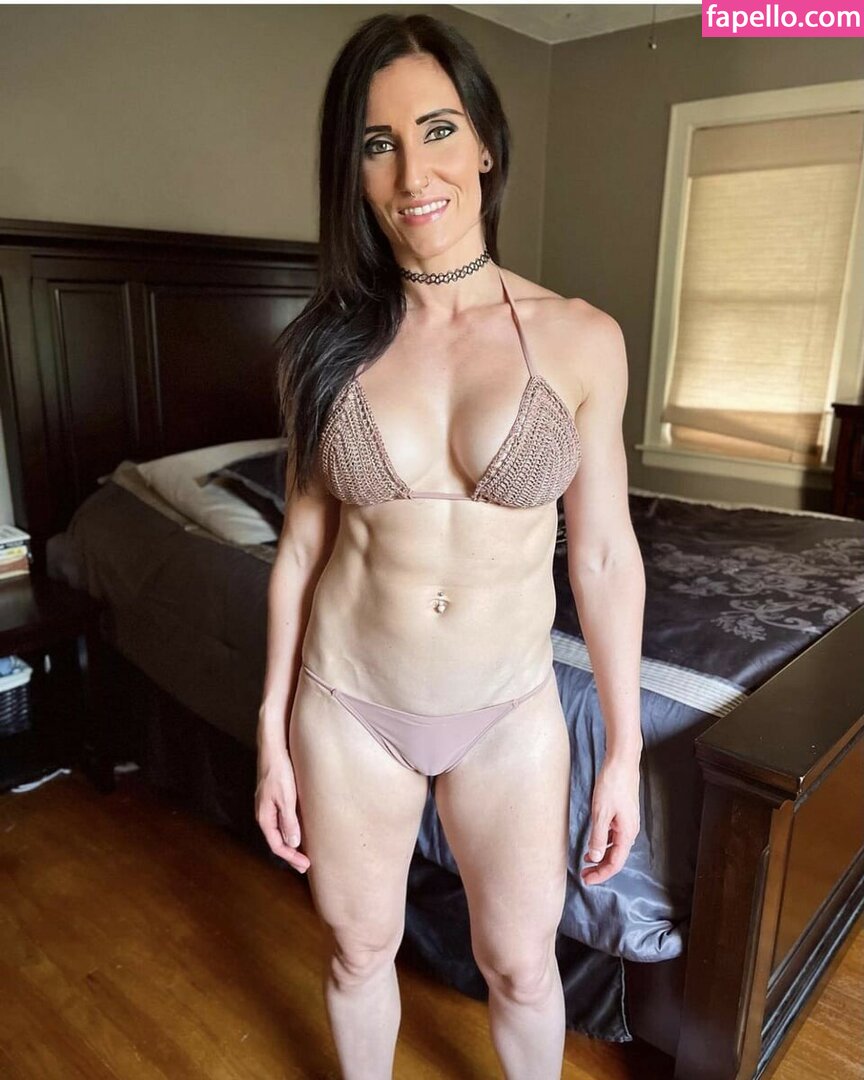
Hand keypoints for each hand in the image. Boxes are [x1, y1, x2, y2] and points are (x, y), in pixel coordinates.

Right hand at [255, 751, 310, 874]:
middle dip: (290, 854)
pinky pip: (280, 821)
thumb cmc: (279, 771)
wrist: (273, 748)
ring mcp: (268, 806)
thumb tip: (293, 843)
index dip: (291, 857)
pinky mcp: (273, 798)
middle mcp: (264, 814)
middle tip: (305, 865)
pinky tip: (298, 830)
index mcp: (264, 816)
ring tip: (303, 852)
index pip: (277, 845)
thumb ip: (289, 821)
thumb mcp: (286, 798)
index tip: (305, 865)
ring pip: (278, 831)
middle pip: (277, 840)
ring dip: (290, 843)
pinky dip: (289, 830)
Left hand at [581, 756, 640, 885]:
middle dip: (600, 868)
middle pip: (616, 857)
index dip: (601, 874)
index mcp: (627, 833)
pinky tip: (594, 843)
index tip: (587, 880)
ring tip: (586, 861)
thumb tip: (596, 858)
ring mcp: (627, 822)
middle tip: (584, 874)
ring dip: (601, 856)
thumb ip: (598, 837)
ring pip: (615, 847)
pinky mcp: (623, 814)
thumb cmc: (612, 785)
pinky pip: (614, 836)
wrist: (622, 762)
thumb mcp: (601, 813)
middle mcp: (630, 830)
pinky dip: (603, 842)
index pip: (615, 863)